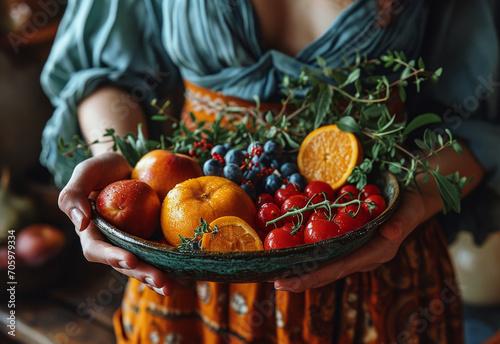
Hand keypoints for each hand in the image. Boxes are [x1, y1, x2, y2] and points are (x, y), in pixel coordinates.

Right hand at [58, 152, 186, 295]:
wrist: (129, 166)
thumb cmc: (104, 168)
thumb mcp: (87, 171)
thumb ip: (73, 194)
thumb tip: (79, 222)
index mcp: (92, 232)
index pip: (97, 249)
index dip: (112, 257)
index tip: (129, 259)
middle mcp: (113, 243)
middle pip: (124, 265)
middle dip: (141, 273)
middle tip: (160, 280)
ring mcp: (133, 244)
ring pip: (143, 266)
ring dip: (156, 278)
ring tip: (171, 287)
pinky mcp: (151, 241)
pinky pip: (160, 257)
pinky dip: (171, 268)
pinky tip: (185, 276)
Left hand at [273, 190, 424, 292]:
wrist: (411, 201)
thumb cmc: (410, 204)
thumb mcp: (409, 209)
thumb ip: (401, 222)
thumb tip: (392, 232)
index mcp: (375, 253)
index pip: (340, 268)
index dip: (315, 276)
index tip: (292, 282)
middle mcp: (361, 256)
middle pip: (327, 271)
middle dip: (301, 278)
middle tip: (275, 282)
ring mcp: (353, 250)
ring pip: (324, 264)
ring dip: (300, 269)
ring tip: (275, 273)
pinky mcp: (347, 241)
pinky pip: (324, 251)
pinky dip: (306, 254)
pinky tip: (287, 252)